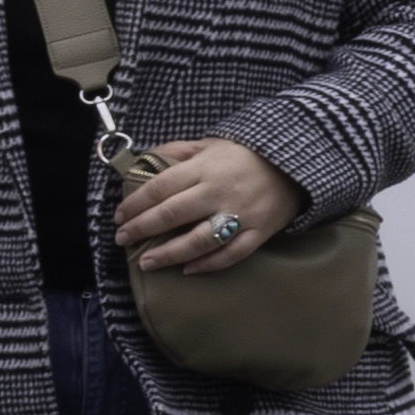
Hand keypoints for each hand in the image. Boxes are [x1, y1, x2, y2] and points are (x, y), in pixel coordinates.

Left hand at [119, 134, 304, 279]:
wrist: (295, 163)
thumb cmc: (246, 155)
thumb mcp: (211, 143)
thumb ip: (177, 151)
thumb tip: (142, 161)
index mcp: (205, 168)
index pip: (160, 187)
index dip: (135, 203)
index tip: (119, 216)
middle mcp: (219, 192)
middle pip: (172, 214)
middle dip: (142, 228)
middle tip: (122, 238)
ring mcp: (240, 214)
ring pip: (198, 240)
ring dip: (168, 254)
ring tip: (146, 261)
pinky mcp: (258, 232)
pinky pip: (230, 254)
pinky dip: (208, 264)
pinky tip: (187, 270)